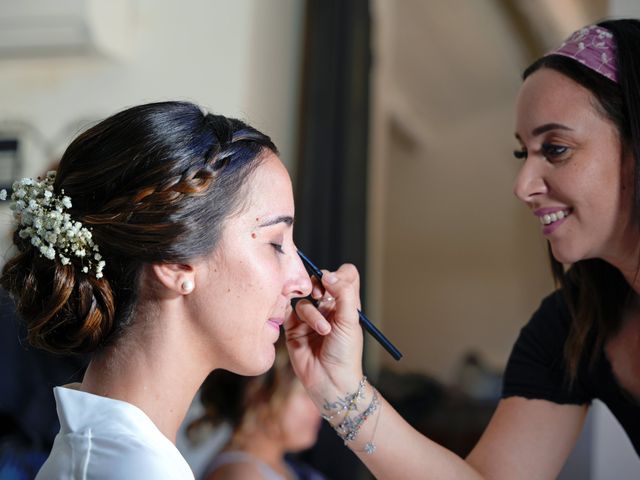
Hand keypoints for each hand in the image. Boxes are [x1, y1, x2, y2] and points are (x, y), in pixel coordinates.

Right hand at [284, 263, 364, 403]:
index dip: (338, 275)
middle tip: (320, 296)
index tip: (334, 284)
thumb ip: (343, 293)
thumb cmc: (346, 354)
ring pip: (303, 299)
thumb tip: (327, 274)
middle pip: (318, 281)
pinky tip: (300, 328)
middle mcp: (327, 307)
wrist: (331, 382)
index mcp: (345, 303)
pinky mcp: (293, 328)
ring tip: (323, 331)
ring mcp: (309, 317)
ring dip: (313, 313)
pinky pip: (287, 311)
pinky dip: (292, 315)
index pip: (343, 275)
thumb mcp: (350, 321)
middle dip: (318, 286)